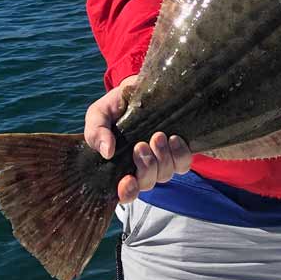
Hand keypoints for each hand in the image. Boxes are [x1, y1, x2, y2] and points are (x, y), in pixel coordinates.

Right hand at [83, 76, 192, 203]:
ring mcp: (162, 160)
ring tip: (158, 136)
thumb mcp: (99, 115)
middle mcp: (142, 167)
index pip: (125, 192)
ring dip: (162, 158)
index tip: (127, 180)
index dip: (127, 193)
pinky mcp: (178, 150)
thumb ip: (96, 132)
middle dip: (145, 167)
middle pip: (147, 183)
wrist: (139, 87)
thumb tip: (107, 152)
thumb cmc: (116, 106)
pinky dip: (180, 153)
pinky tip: (174, 138)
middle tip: (140, 145)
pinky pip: (184, 163)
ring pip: (165, 174)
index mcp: (120, 165)